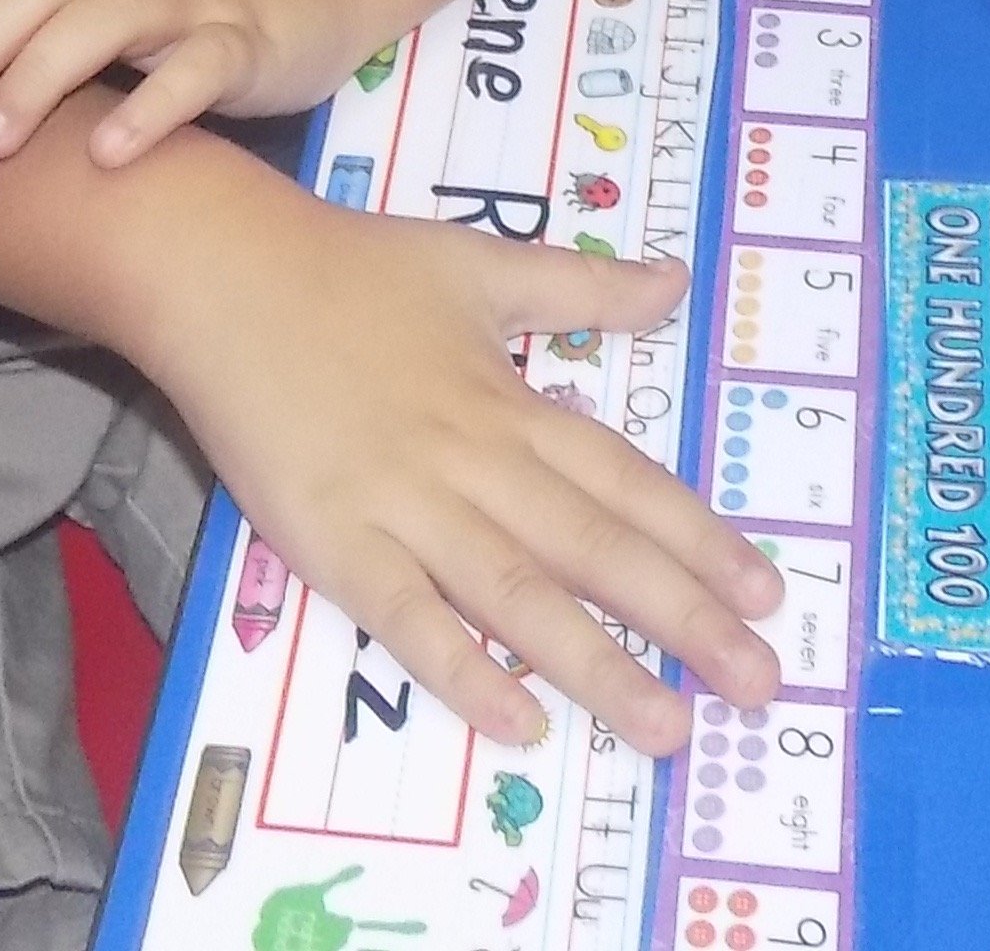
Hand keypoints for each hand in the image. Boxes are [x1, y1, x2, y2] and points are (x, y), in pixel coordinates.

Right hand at [138, 204, 783, 754]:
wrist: (223, 273)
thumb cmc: (350, 269)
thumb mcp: (478, 263)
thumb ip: (580, 287)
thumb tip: (673, 283)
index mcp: (512, 399)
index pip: (626, 481)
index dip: (700, 540)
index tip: (767, 595)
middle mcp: (474, 458)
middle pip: (593, 547)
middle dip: (682, 618)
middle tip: (757, 682)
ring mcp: (403, 504)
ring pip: (517, 594)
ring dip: (598, 664)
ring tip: (668, 725)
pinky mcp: (331, 541)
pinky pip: (406, 617)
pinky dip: (461, 669)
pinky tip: (519, 723)